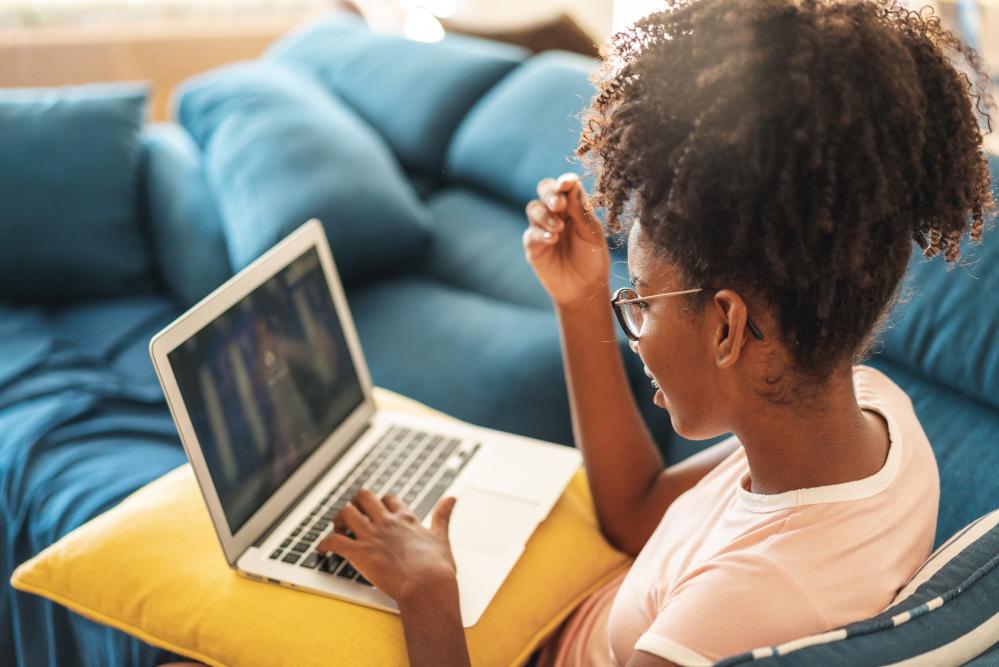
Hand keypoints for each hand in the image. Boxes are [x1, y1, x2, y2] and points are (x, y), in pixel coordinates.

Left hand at [317, 489, 458, 604]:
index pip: (389, 499)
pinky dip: (324, 544)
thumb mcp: (442, 537)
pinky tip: (322, 550)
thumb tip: (452, 498)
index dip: (381, 503)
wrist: (427, 587)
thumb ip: (443, 516)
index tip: (378, 510)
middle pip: (364, 497)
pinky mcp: (359, 553)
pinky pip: (333, 540)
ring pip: (345, 512)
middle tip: (353, 517)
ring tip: (338, 529)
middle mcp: (386, 522)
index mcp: (405, 519)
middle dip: (356, 503)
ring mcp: (371, 536)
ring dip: (338, 519)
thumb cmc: (436, 568)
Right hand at [523, 172, 610, 307]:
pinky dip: (541, 233)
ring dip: (545, 215)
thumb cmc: (593, 259)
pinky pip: (531, 233)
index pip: (566, 186)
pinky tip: (552, 239)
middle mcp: (557, 212)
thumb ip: (582, 211)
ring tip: (558, 228)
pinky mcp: (533, 245)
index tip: (567, 183)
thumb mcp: (592, 235)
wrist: (584, 289)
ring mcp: (542, 227)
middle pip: (545, 190)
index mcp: (574, 206)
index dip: (565, 181)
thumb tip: (572, 186)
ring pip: (534, 208)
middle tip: (559, 204)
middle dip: (550, 193)